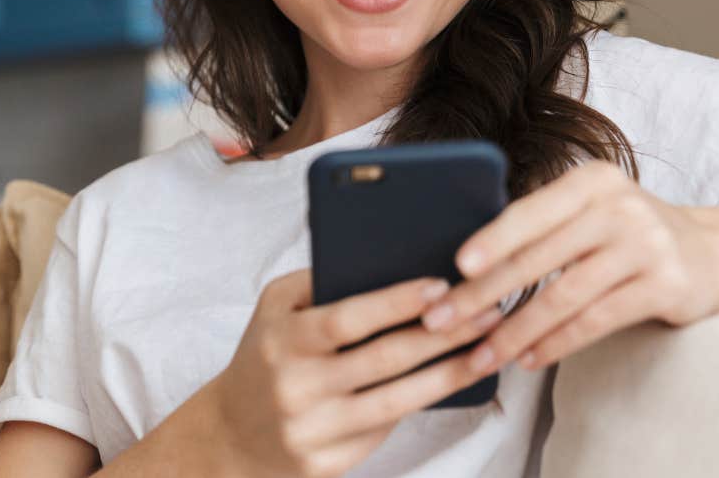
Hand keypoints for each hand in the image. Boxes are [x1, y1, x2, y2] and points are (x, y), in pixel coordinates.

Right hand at [204, 268, 505, 477]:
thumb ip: (319, 280)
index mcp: (283, 341)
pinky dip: (421, 405)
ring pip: (396, 402)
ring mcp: (312, 430)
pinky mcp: (327, 464)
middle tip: (486, 314)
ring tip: (485, 352)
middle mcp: (297, 387)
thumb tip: (386, 261)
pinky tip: (451, 383)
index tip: (441, 286)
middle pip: (383, 360)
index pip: (347, 319)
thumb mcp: (274, 308)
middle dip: (441, 335)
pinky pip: (385, 431)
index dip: (396, 303)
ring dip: (448, 376)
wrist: (232, 433)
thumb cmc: (265, 355)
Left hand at [419, 160, 718, 375]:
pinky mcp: (666, 286)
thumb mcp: (591, 211)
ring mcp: (646, 246)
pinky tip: (528, 358)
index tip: (456, 268)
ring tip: (481, 355)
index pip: (530, 212)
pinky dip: (556, 343)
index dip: (492, 240)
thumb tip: (463, 261)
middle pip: (539, 257)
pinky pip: (596, 320)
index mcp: (592, 180)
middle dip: (484, 294)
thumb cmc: (628, 234)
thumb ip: (543, 224)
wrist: (713, 253)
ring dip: (515, 331)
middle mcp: (620, 207)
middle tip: (442, 321)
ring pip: (564, 296)